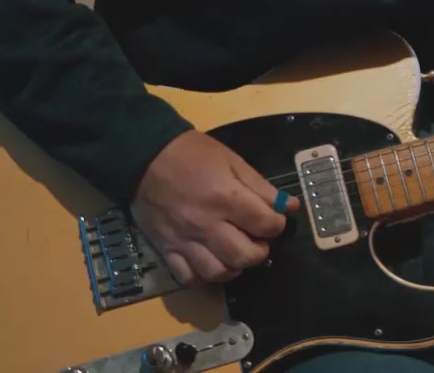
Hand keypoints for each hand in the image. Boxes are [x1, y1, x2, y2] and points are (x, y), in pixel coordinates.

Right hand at [130, 129, 300, 284]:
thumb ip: (261, 187)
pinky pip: (188, 278)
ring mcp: (185, 240)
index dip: (277, 225)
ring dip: (235, 267)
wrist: (144, 156)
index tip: (274, 220)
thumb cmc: (192, 154)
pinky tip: (212, 263)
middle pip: (245, 256)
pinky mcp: (166, 249)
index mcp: (226, 198)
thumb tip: (290, 206)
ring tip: (237, 253)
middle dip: (260, 251)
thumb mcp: (232, 161)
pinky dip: (204, 277)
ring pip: (218, 273)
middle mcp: (207, 224)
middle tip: (258, 240)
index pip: (265, 224)